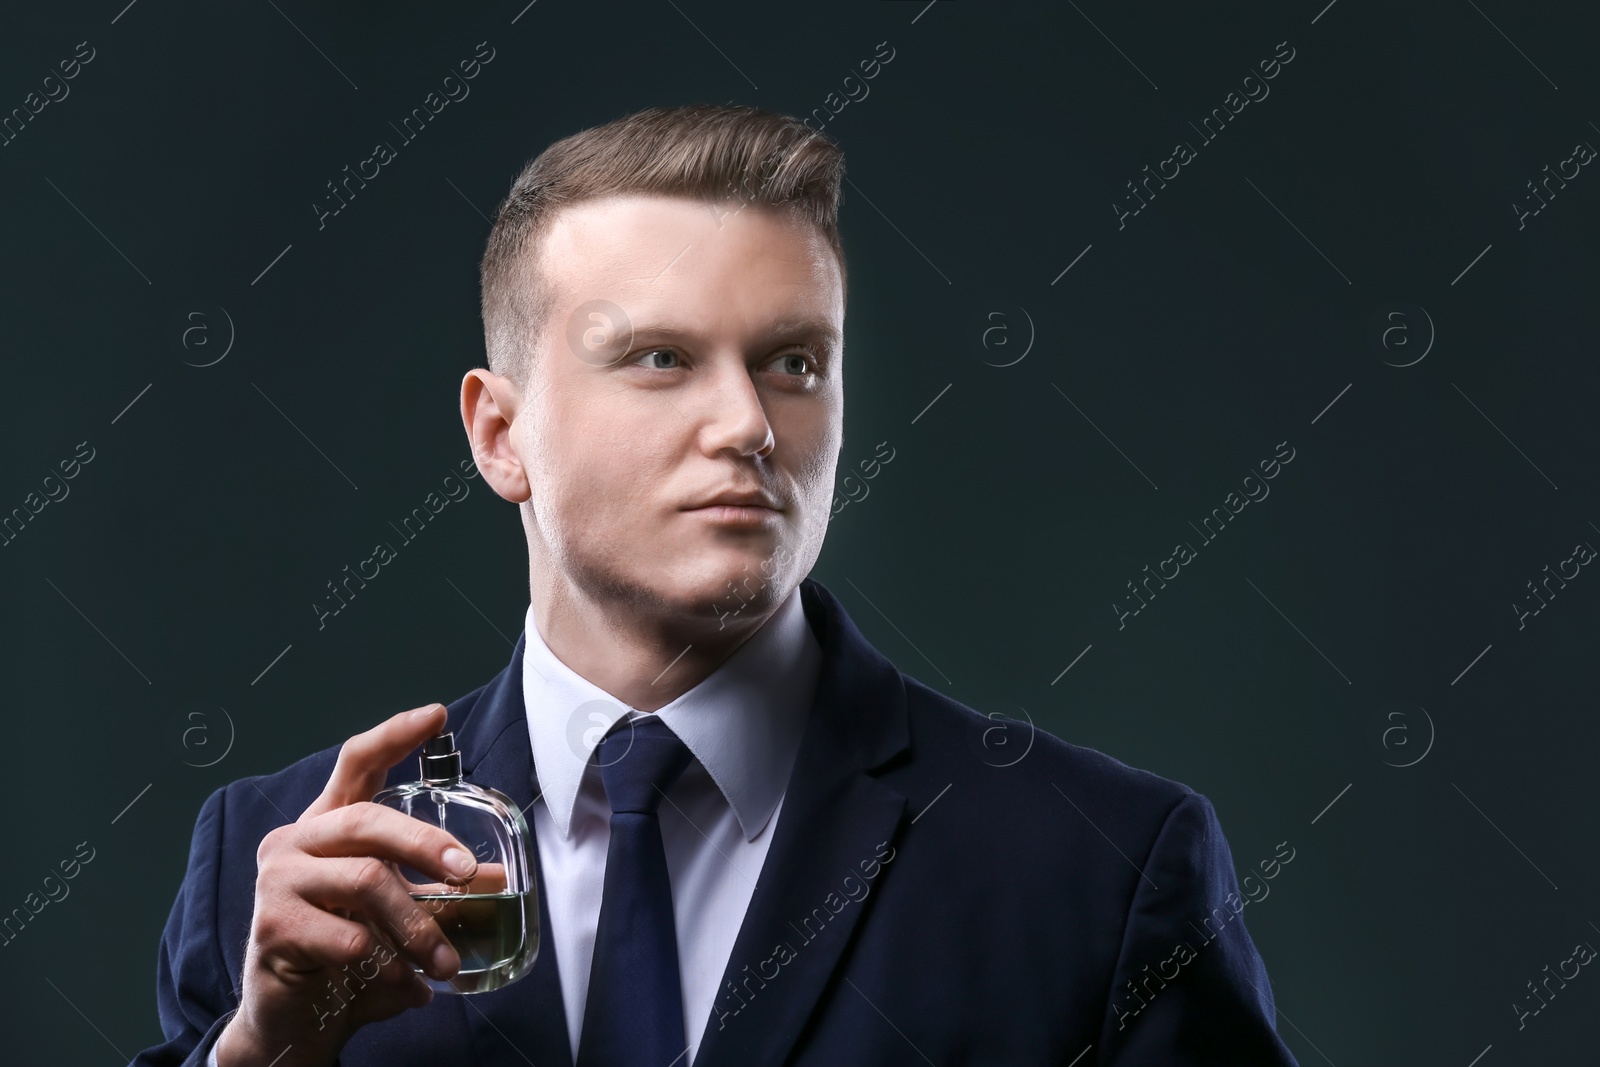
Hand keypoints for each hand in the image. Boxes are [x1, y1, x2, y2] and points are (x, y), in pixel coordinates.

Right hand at [215, 703, 477, 1066]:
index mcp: (328, 825)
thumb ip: (434, 888)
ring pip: (365, 880)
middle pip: (367, 819)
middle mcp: (297, 841)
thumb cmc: (345, 953)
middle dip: (426, 843)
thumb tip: (496, 877)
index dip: (395, 734)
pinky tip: (404, 985)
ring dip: (418, 926)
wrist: (293, 1021)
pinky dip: (390, 964)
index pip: (358, 763)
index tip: (437, 714)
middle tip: (466, 872)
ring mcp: (279, 881)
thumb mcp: (396, 911)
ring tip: (445, 962)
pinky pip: (350, 937)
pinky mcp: (272, 927)